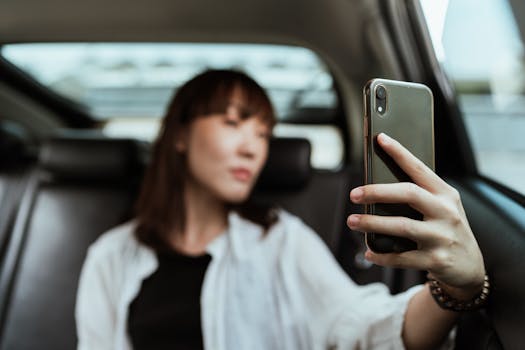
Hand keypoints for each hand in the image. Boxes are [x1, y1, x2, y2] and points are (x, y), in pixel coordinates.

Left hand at [347, 133, 484, 298]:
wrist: (470, 267)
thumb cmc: (446, 230)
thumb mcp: (442, 208)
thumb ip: (418, 196)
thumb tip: (376, 188)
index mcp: (445, 194)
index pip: (419, 169)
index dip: (399, 153)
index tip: (380, 139)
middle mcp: (446, 212)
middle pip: (408, 194)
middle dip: (377, 192)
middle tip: (354, 194)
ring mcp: (441, 237)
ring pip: (401, 226)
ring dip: (372, 223)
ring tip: (353, 221)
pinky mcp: (435, 260)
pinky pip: (401, 257)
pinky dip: (381, 255)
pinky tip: (369, 252)